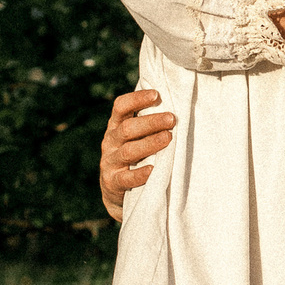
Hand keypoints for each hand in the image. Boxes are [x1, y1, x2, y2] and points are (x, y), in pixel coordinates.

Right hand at [100, 89, 175, 220]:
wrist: (116, 190)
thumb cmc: (135, 155)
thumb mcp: (135, 136)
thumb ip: (146, 122)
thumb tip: (175, 101)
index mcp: (116, 126)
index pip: (120, 107)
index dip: (137, 99)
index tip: (157, 94)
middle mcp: (110, 141)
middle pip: (127, 128)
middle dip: (150, 122)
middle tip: (172, 119)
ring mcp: (109, 162)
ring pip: (128, 151)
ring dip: (149, 144)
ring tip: (168, 138)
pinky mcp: (112, 182)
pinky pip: (126, 178)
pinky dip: (140, 174)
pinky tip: (153, 169)